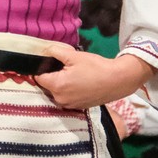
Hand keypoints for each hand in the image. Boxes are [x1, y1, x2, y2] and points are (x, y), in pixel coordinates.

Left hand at [35, 45, 152, 109]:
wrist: (119, 80)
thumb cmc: (96, 66)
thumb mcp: (74, 55)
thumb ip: (55, 51)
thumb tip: (43, 50)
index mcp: (56, 85)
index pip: (37, 77)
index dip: (40, 69)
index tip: (47, 63)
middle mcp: (60, 99)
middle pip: (46, 86)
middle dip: (51, 76)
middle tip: (63, 67)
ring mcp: (69, 105)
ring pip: (55, 92)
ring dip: (59, 84)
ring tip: (72, 75)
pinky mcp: (78, 107)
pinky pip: (66, 98)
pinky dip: (68, 91)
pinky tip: (78, 83)